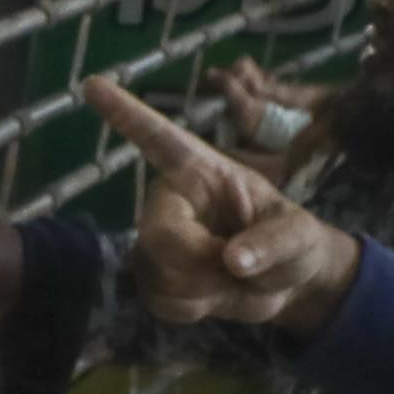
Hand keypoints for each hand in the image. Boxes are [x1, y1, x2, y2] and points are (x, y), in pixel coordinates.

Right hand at [83, 71, 353, 333]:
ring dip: (207, 291)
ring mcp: (156, 241)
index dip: (125, 114)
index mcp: (202, 172)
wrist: (287, 284)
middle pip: (160, 236)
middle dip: (202, 264)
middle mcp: (170, 201)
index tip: (92, 85)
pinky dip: (196, 309)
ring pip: (162, 276)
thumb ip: (274, 244)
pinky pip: (163, 302)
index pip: (160, 139)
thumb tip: (233, 260)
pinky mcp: (154, 278)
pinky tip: (214, 294)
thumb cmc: (294, 241)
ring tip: (234, 278)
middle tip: (239, 270)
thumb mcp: (301, 236)